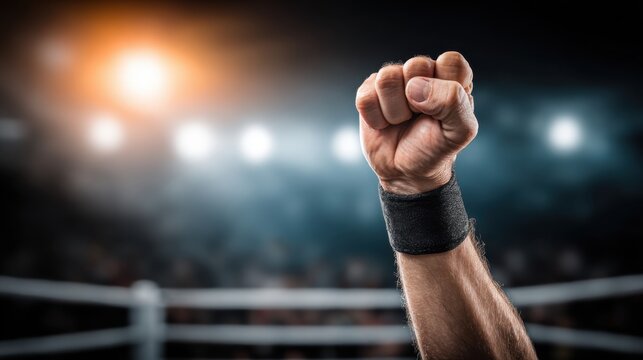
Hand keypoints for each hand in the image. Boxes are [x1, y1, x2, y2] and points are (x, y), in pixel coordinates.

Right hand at [356, 52, 476, 193]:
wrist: (406, 172)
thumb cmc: (436, 148)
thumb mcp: (459, 131)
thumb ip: (452, 101)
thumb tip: (414, 87)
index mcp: (452, 78)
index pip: (451, 61)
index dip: (444, 87)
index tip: (442, 111)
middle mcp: (423, 74)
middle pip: (415, 65)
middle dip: (416, 100)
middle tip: (420, 117)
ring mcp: (394, 81)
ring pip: (387, 78)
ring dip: (394, 111)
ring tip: (401, 122)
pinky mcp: (369, 92)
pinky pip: (365, 96)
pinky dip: (375, 119)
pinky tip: (385, 125)